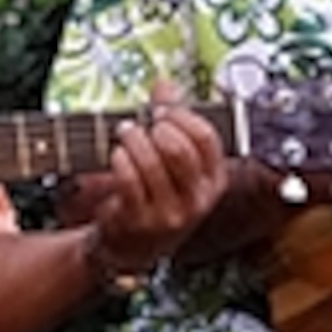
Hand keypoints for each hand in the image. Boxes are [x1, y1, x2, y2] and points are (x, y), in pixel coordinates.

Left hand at [79, 103, 227, 272]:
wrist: (132, 247)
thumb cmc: (156, 197)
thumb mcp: (174, 163)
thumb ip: (172, 120)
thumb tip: (165, 83)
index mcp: (214, 182)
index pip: (206, 138)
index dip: (181, 116)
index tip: (161, 111)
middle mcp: (197, 201)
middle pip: (179, 149)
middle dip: (156, 128)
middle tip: (142, 124)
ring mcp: (169, 214)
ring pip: (152, 162)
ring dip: (133, 139)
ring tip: (125, 134)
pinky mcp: (140, 221)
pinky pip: (129, 179)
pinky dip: (120, 159)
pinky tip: (118, 154)